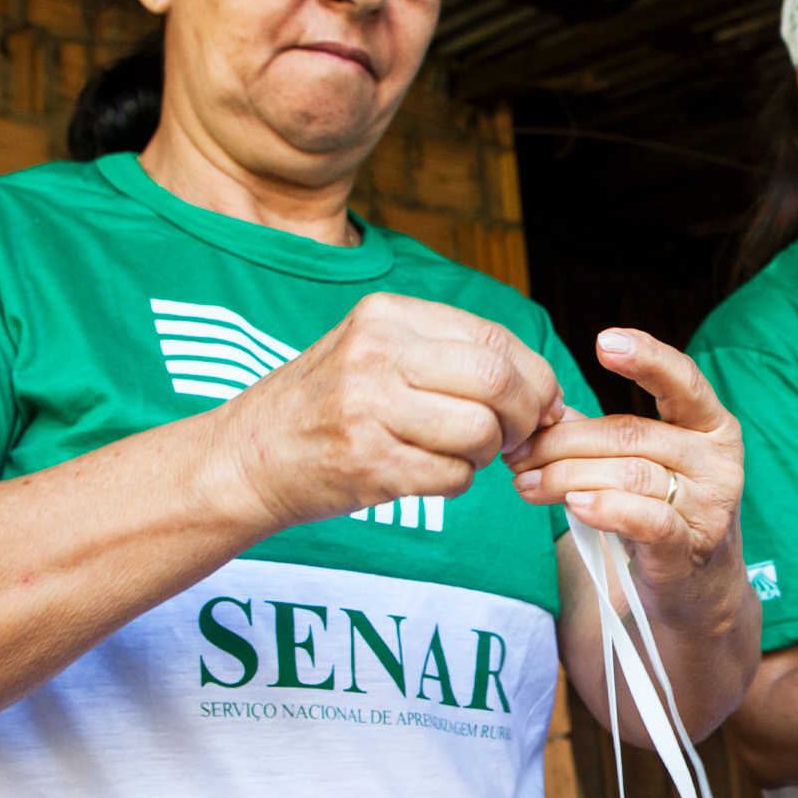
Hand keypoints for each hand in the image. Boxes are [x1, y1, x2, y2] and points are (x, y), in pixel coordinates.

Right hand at [213, 292, 561, 530]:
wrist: (245, 457)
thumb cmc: (324, 406)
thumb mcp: (374, 351)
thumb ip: (450, 356)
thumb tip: (552, 393)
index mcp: (385, 315)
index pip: (494, 336)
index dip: (535, 376)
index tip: (542, 404)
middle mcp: (377, 353)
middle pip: (498, 381)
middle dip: (527, 417)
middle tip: (518, 437)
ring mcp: (370, 408)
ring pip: (482, 431)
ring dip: (489, 454)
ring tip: (460, 454)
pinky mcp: (368, 463)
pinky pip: (454, 476)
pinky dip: (456, 482)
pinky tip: (426, 473)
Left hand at [504, 329, 743, 606]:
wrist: (695, 591)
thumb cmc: (660, 513)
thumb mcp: (638, 464)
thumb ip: (600, 434)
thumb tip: (542, 411)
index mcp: (711, 426)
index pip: (683, 381)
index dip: (647, 358)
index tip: (604, 341)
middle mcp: (719, 462)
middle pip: (630, 434)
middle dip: (563, 442)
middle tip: (517, 453)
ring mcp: (710, 508)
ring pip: (629, 474)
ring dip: (567, 477)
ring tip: (526, 483)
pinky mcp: (691, 550)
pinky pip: (647, 520)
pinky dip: (606, 509)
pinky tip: (574, 504)